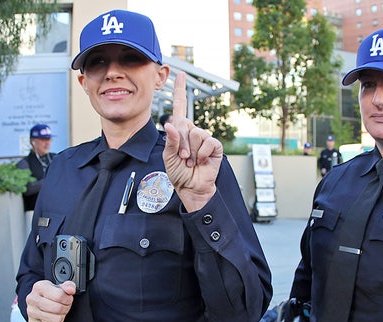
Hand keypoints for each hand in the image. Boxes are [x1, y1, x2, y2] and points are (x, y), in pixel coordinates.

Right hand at [25, 280, 75, 321]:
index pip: (59, 296)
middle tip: (65, 307)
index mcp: (39, 287)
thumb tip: (71, 290)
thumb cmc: (51, 295)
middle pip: (57, 308)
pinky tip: (53, 320)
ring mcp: (31, 312)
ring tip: (59, 313)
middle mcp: (32, 299)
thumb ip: (69, 286)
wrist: (40, 302)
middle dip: (65, 308)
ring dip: (61, 317)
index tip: (68, 299)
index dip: (68, 299)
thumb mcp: (60, 287)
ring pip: (55, 319)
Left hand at [162, 71, 221, 211]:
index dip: (180, 91)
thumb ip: (170, 140)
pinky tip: (201, 161)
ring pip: (196, 133)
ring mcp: (204, 138)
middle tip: (183, 158)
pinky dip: (202, 153)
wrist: (191, 187)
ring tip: (191, 161)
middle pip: (185, 125)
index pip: (180, 107)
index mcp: (180, 131)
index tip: (180, 74)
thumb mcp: (168, 156)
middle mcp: (193, 131)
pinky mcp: (215, 146)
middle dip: (181, 144)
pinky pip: (208, 141)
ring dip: (191, 150)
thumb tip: (170, 123)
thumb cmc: (178, 173)